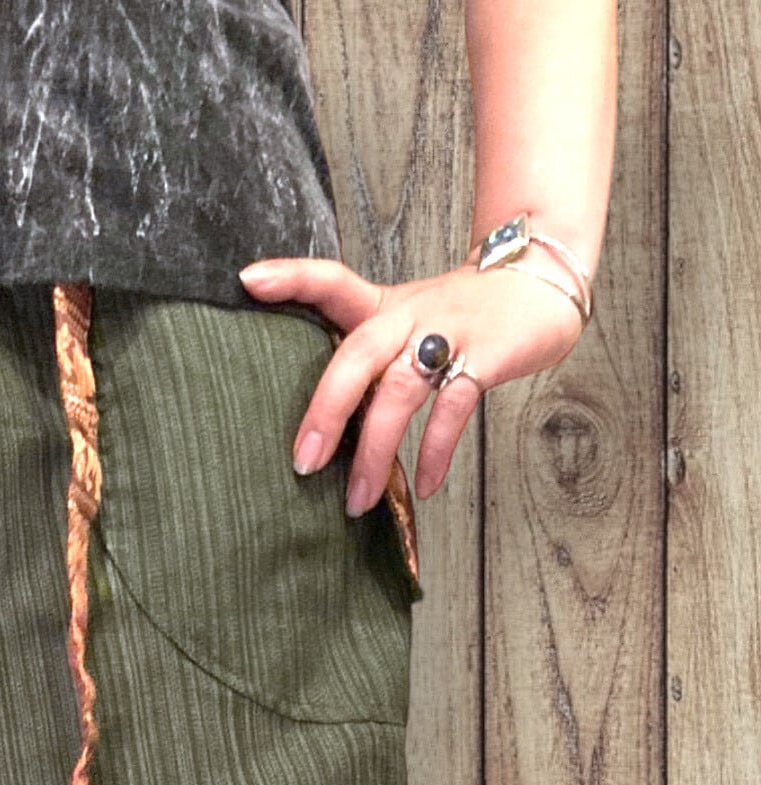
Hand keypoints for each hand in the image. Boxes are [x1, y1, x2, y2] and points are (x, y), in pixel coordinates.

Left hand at [236, 253, 586, 512]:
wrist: (542, 282)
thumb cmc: (460, 315)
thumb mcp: (406, 318)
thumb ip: (364, 355)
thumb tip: (317, 423)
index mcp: (383, 306)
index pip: (331, 282)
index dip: (291, 278)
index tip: (248, 280)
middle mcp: (409, 316)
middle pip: (357, 354)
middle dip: (327, 408)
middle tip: (304, 463)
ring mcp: (447, 333)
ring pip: (401, 390)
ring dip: (377, 450)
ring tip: (358, 500)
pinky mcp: (486, 356)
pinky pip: (452, 408)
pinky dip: (436, 451)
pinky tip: (423, 485)